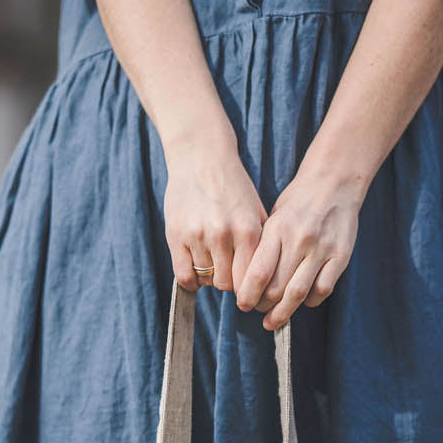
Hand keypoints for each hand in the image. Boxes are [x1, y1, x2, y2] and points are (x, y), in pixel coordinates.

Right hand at [163, 133, 268, 294]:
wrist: (201, 155)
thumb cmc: (232, 186)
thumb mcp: (256, 211)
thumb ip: (262, 244)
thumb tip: (267, 282)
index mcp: (248, 230)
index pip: (250, 280)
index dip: (248, 288)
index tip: (246, 287)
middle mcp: (223, 234)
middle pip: (227, 284)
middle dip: (228, 282)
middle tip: (227, 272)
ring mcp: (197, 235)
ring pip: (205, 279)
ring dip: (208, 277)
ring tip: (211, 262)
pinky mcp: (175, 235)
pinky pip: (183, 275)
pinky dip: (190, 280)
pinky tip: (195, 270)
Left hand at [235, 168, 361, 328]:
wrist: (335, 181)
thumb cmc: (298, 202)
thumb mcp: (273, 218)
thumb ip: (263, 249)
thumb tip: (248, 284)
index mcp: (278, 229)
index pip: (258, 273)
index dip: (248, 295)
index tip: (243, 305)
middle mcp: (299, 240)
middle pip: (276, 289)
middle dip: (263, 306)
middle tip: (258, 311)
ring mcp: (322, 249)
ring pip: (298, 294)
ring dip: (283, 313)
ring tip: (274, 320)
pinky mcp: (341, 256)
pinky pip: (322, 289)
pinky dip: (310, 301)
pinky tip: (302, 301)